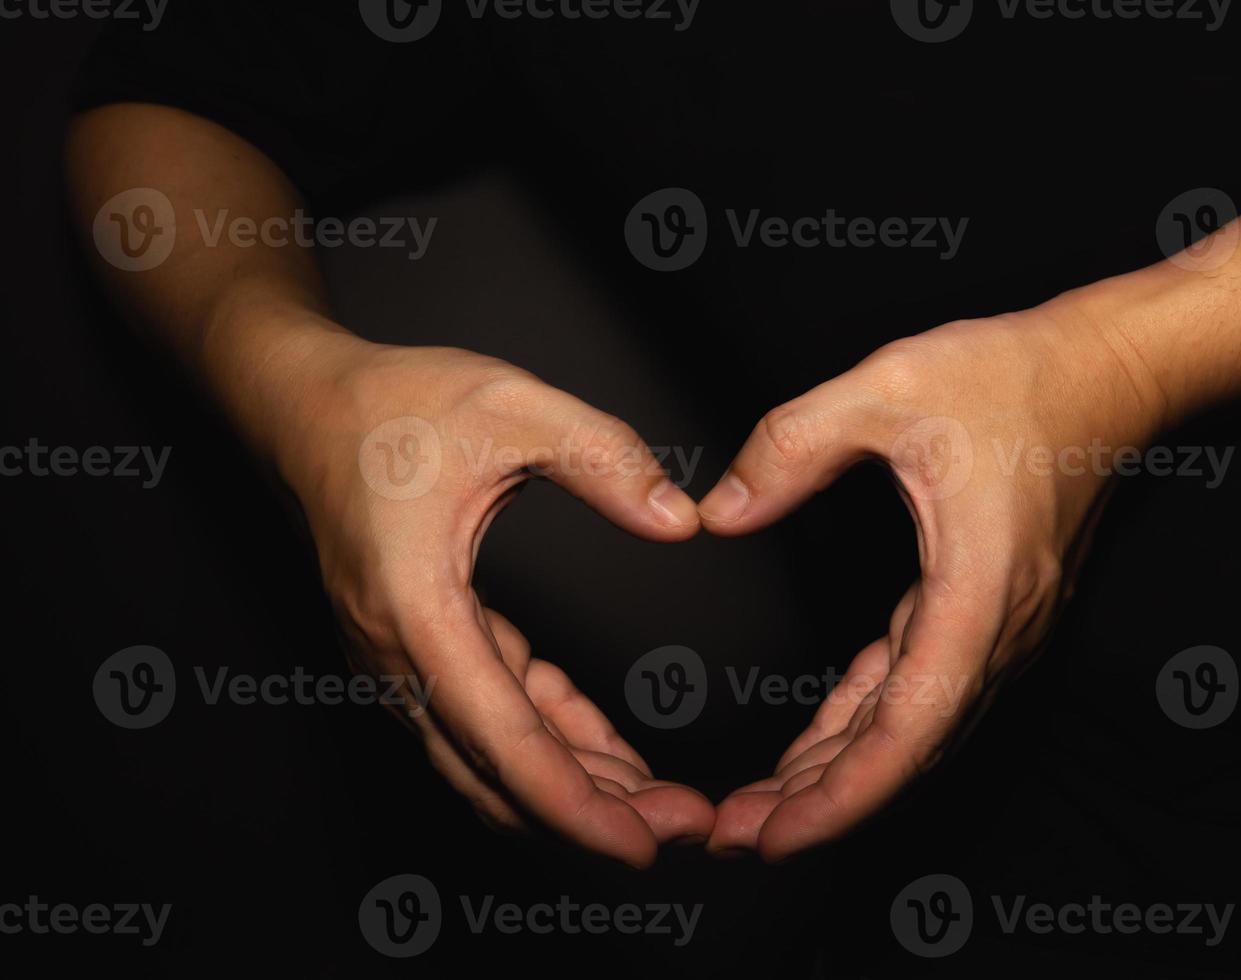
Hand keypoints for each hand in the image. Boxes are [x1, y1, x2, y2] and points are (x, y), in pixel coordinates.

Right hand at [275, 333, 715, 866]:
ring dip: (572, 784)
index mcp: (416, 609)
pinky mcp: (417, 648)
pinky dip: (547, 736)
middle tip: (684, 824)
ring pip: (491, 757)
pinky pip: (486, 715)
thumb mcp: (512, 405)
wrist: (305, 404)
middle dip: (593, 813)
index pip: (502, 740)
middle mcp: (398, 654)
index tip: (641, 843)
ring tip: (657, 799)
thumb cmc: (391, 404)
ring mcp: (400, 659)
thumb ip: (604, 458)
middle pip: (497, 773)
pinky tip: (602, 745)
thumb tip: (680, 521)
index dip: (575, 804)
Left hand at [697, 290, 1163, 859]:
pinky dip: (866, 725)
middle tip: (735, 835)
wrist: (1109, 371)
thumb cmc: (1019, 377)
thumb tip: (721, 512)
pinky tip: (821, 745)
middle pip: (907, 749)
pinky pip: (919, 688)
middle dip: (822, 803)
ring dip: (841, 773)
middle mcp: (998, 628)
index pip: (909, 727)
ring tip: (763, 807)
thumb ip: (793, 446)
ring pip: (913, 729)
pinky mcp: (987, 612)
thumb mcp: (888, 387)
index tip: (777, 836)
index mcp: (978, 590)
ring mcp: (999, 626)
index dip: (842, 796)